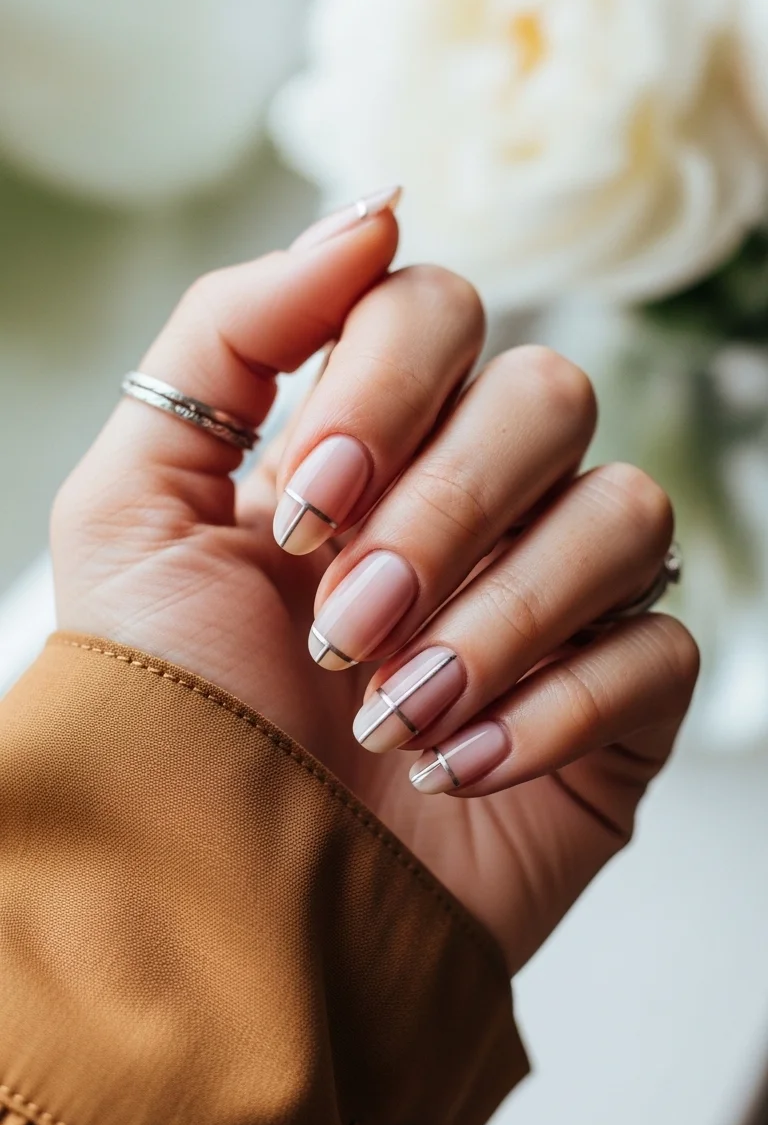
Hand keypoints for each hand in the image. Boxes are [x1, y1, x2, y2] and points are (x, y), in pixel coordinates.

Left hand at [52, 195, 698, 974]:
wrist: (218, 910)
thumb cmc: (165, 715)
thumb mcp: (133, 508)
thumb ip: (228, 334)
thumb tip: (373, 214)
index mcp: (365, 446)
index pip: (439, 310)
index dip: (383, 388)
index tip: (301, 512)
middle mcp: (470, 504)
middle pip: (547, 395)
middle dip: (440, 513)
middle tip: (344, 626)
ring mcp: (552, 602)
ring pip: (621, 512)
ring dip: (497, 617)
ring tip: (394, 712)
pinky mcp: (615, 706)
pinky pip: (657, 647)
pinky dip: (554, 708)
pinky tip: (462, 767)